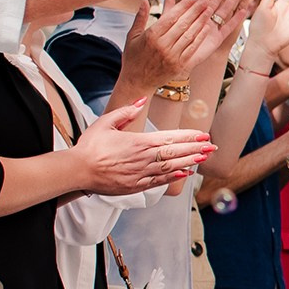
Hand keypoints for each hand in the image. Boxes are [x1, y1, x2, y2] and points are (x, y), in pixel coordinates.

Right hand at [71, 102, 213, 195]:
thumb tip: (141, 102)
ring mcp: (140, 174)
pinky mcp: (135, 186)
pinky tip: (184, 173)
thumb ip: (126, 112)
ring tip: (203, 158)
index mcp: (138, 142)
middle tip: (212, 147)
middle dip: (195, 149)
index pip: (170, 138)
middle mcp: (143, 159)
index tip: (203, 135)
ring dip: (189, 162)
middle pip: (175, 153)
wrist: (77, 171)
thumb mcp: (105, 123)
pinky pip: (159, 181)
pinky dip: (173, 177)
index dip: (189, 137)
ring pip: (171, 167)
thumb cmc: (89, 146)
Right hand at [117, 0, 248, 100]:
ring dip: (201, 21)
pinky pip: (192, 48)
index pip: (171, 17)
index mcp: (151, 36)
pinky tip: (207, 27)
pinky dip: (201, 37)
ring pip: (190, 35)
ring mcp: (172, 56)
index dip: (184, 6)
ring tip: (209, 10)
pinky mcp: (179, 65)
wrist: (137, 83)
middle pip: (183, 24)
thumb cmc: (133, 57)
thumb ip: (140, 17)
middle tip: (206, 0)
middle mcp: (162, 45)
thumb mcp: (132, 36)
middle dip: (196, 10)